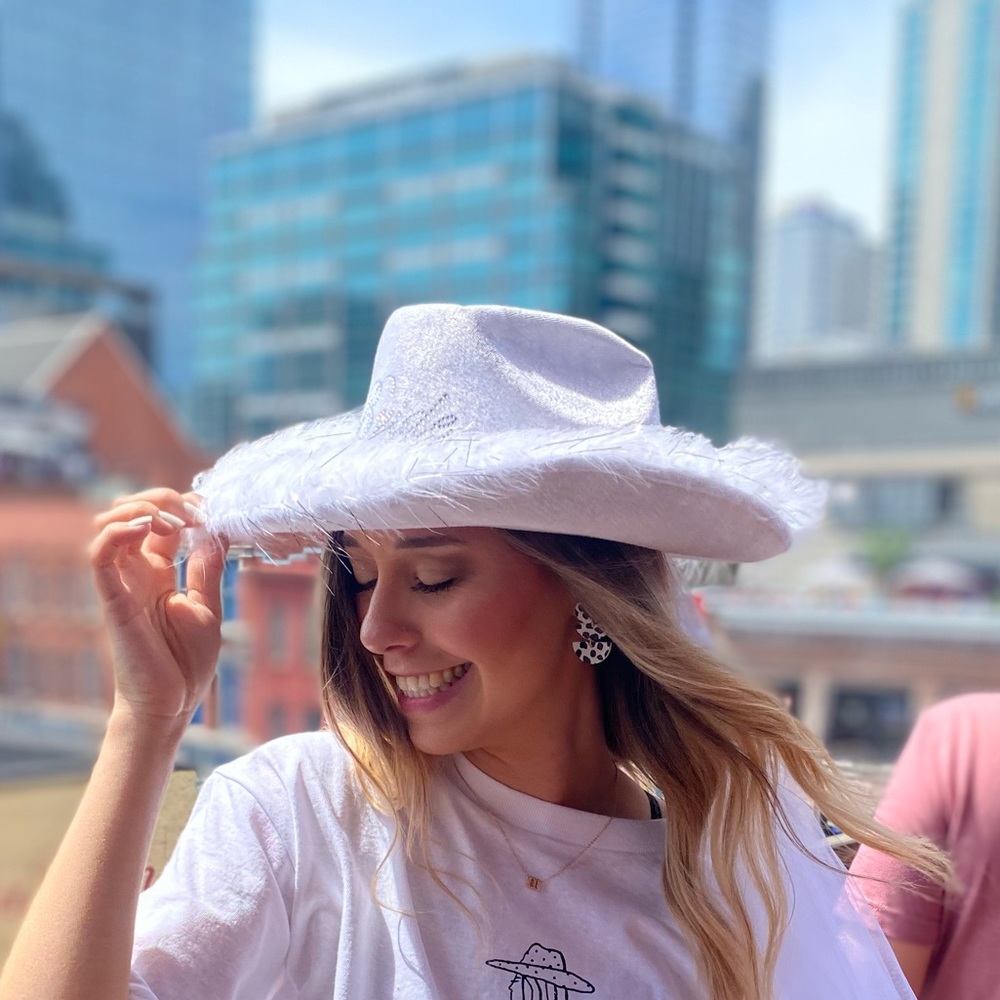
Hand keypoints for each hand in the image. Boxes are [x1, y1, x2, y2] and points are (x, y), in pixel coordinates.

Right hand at [89, 489, 227, 723]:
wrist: (171, 705)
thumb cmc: (186, 663)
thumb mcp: (208, 606)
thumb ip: (207, 569)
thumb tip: (217, 531)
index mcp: (161, 572)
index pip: (162, 522)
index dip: (184, 506)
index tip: (211, 509)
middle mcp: (138, 572)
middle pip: (135, 515)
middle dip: (163, 499)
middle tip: (194, 509)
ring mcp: (124, 584)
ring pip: (110, 526)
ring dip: (140, 509)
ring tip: (173, 519)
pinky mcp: (114, 600)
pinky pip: (100, 558)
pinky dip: (115, 534)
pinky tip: (145, 528)